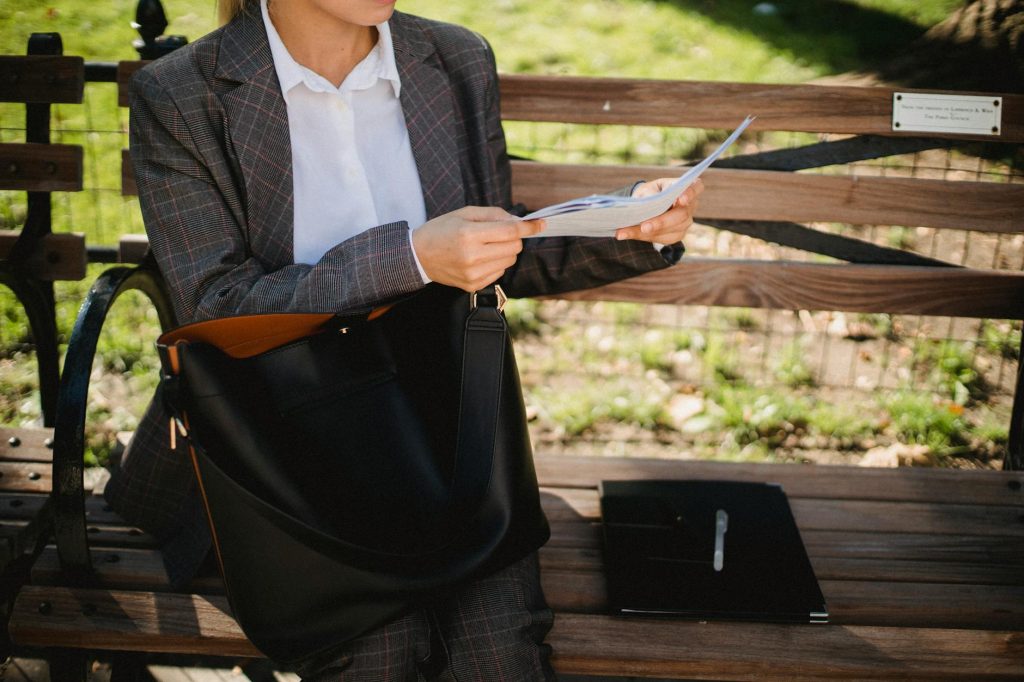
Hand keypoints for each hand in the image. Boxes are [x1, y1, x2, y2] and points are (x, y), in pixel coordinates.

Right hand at [412, 206, 544, 291]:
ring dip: (505, 251)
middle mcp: (472, 257)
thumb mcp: (464, 214)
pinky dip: (496, 263)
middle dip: (513, 238)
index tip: (541, 223)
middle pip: (514, 247)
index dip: (529, 227)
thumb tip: (519, 221)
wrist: (418, 257)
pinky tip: (480, 258)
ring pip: (509, 260)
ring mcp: (473, 274)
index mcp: (469, 235)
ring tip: (485, 245)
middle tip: (498, 233)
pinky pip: (499, 272)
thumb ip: (494, 215)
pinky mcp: (473, 285)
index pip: (510, 232)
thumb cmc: (441, 231)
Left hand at [614, 177, 703, 243]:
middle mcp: (690, 207)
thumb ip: (650, 193)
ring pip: (669, 231)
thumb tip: (649, 202)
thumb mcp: (648, 188)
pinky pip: (660, 239)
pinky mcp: (675, 236)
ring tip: (622, 232)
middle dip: (661, 222)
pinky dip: (640, 237)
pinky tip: (624, 234)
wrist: (646, 206)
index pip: (695, 188)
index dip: (690, 193)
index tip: (681, 199)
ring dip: (644, 233)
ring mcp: (684, 223)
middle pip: (681, 216)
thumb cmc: (650, 193)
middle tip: (644, 227)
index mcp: (686, 188)